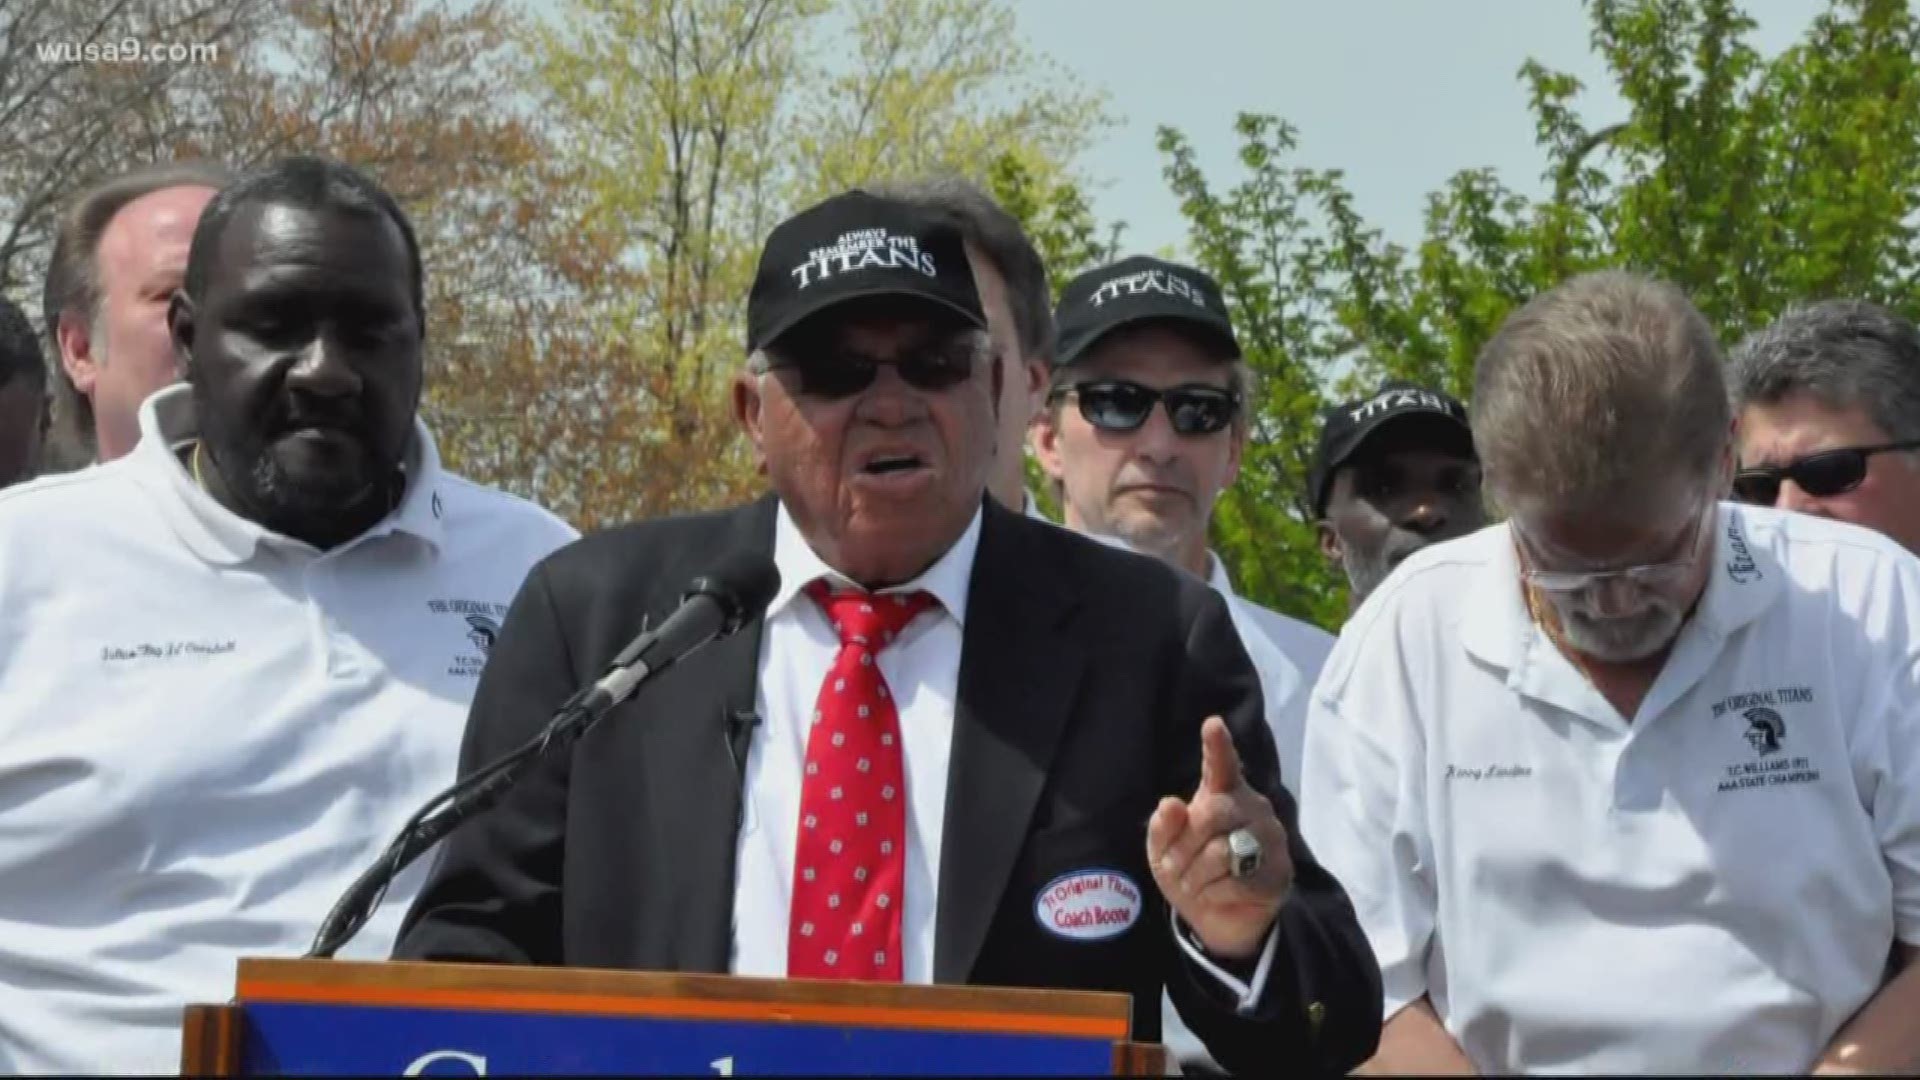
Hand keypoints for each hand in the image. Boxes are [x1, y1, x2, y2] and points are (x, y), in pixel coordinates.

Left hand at [1147, 715, 1293, 960]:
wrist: (1216, 919)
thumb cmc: (1189, 871)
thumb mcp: (1163, 851)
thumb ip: (1162, 827)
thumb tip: (1171, 803)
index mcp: (1223, 794)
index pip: (1222, 766)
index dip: (1217, 747)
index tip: (1212, 724)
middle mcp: (1252, 808)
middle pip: (1212, 813)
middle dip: (1184, 846)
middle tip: (1174, 866)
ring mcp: (1270, 840)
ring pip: (1222, 852)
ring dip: (1196, 876)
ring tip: (1195, 884)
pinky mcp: (1279, 874)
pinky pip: (1236, 883)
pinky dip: (1214, 895)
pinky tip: (1217, 896)